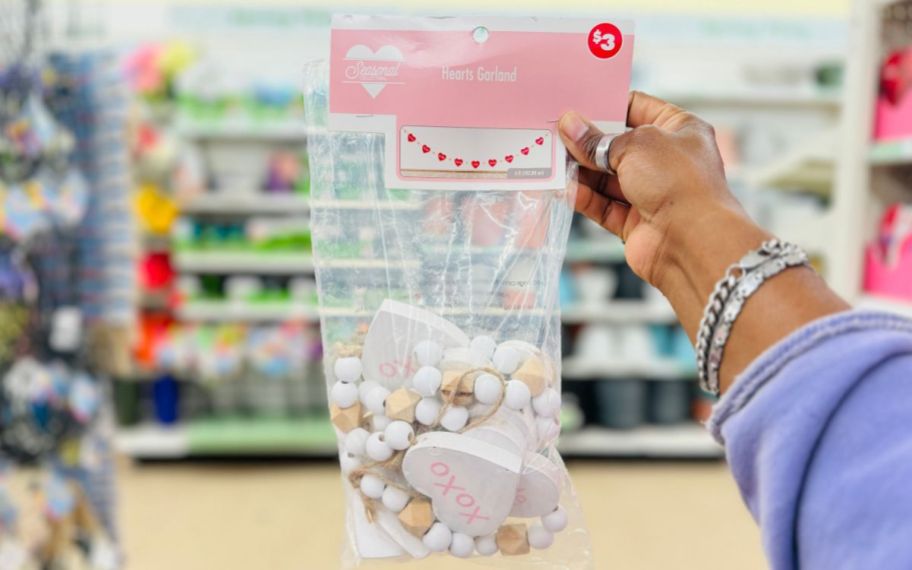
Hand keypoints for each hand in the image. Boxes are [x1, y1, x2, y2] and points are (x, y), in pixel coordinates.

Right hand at [558, 91, 758, 290]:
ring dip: (581, 170)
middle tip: (557, 133)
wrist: (693, 241)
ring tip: (554, 160)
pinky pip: (604, 205)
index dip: (608, 105)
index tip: (577, 106)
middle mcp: (667, 160)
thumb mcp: (635, 146)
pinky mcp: (635, 221)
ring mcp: (652, 192)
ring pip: (607, 177)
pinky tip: (566, 189)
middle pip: (617, 145)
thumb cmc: (679, 183)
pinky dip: (585, 197)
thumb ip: (598, 140)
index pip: (638, 108)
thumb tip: (570, 127)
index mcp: (680, 130)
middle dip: (587, 141)